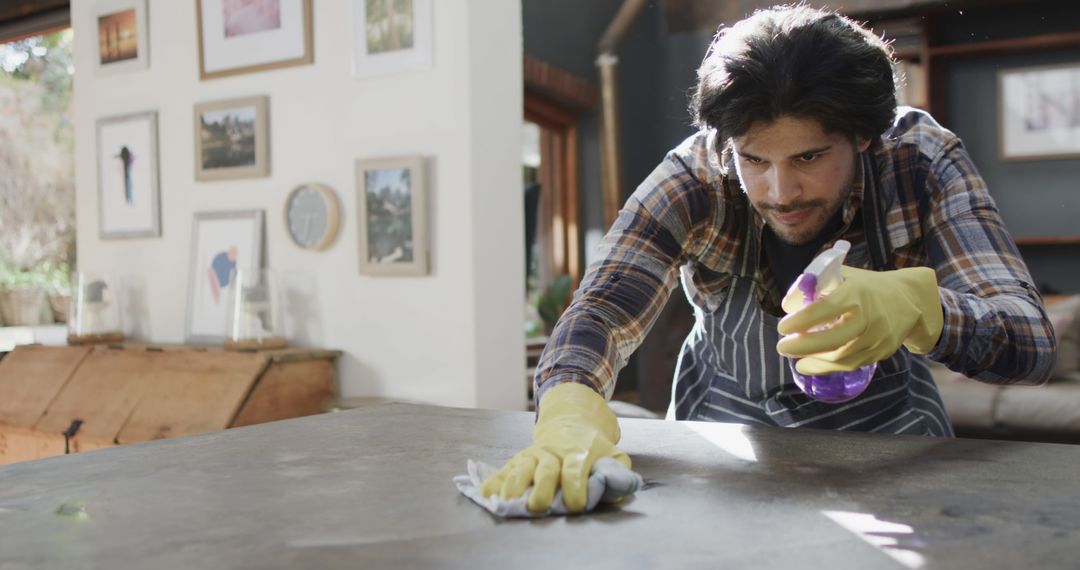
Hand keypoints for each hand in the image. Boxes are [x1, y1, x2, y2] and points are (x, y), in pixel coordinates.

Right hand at [480, 382, 629, 513]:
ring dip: (513, 485)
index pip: (575, 470)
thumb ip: (619, 470)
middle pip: (545, 469)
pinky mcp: (520, 457)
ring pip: (521, 467)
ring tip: (508, 501)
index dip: (576, 487)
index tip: (576, 505)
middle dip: (541, 488)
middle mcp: (553, 452)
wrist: (571, 417)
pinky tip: (487, 493)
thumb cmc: (593, 444)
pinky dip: (494, 481)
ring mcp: (534, 453)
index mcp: (578, 452)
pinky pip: (504, 468)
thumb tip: (626, 486)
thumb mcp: (612, 452)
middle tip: (538, 506)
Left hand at [776, 266, 943, 375]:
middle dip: (803, 347)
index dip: (801, 321)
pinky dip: (826, 367)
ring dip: (812, 360)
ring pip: (840, 357)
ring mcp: (878, 338)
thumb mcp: (844, 276)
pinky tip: (807, 364)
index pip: (825, 310)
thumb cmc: (868, 286)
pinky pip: (850, 364)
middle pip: (833, 340)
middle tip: (782, 347)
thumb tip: (788, 305)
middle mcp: (870, 318)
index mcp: (857, 293)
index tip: (783, 327)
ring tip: (792, 354)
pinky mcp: (881, 352)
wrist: (911, 300)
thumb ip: (817, 286)